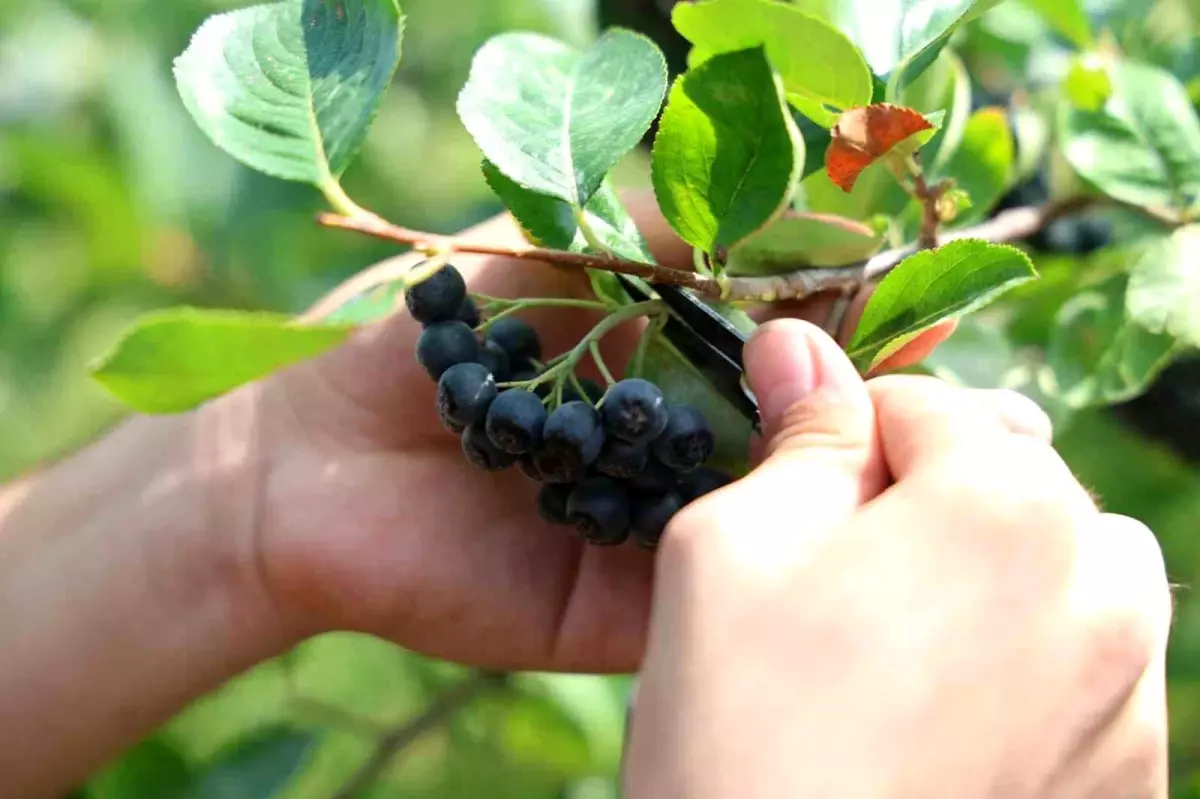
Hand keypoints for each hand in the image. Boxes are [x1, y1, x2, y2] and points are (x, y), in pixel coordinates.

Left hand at [209, 192, 953, 671]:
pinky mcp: (623, 619)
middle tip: (981, 420)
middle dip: (881, 436)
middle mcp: (676, 464)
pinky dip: (771, 586)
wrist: (312, 470)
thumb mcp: (544, 251)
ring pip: (772, 536)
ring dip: (850, 516)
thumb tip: (789, 207)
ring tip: (940, 489)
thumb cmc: (421, 342)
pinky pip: (711, 607)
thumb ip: (655, 232)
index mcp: (665, 378)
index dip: (860, 344)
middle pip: (799, 454)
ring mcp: (656, 546)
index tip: (933, 319)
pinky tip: (835, 560)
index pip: (788, 363)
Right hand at [624, 319, 1170, 797]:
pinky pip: (1086, 669)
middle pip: (1007, 480)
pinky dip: (1024, 664)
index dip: (843, 442)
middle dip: (923, 505)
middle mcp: (1103, 585)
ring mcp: (1130, 693)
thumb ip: (796, 434)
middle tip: (832, 589)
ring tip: (894, 651)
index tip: (794, 498)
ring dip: (990, 576)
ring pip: (1066, 569)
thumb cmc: (739, 727)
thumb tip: (801, 342)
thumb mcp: (729, 547)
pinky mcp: (1127, 779)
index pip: (925, 404)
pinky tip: (936, 724)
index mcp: (1005, 502)